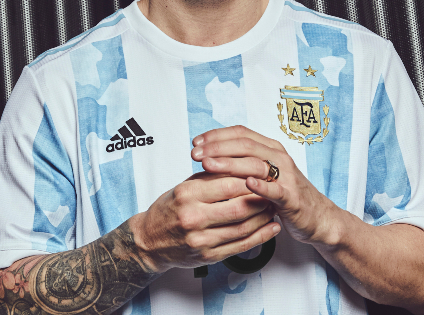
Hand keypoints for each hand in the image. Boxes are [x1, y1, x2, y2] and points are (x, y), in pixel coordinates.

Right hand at [131, 171, 280, 272]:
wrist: (149, 241)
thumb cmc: (168, 210)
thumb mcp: (184, 187)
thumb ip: (210, 178)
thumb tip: (242, 167)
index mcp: (188, 195)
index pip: (229, 185)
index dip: (251, 180)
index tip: (264, 175)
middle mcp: (193, 217)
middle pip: (239, 207)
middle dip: (261, 199)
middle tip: (273, 191)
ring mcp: (201, 239)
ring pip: (243, 228)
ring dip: (264, 217)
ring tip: (274, 207)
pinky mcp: (208, 256)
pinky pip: (241, 246)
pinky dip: (261, 237)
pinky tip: (272, 228)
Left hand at [191, 125, 341, 246]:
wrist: (316, 216)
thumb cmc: (284, 195)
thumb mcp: (262, 174)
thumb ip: (241, 163)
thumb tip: (209, 156)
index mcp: (269, 148)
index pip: (240, 133)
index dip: (216, 136)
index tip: (196, 143)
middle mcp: (278, 157)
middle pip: (245, 145)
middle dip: (216, 148)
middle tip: (195, 154)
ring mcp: (286, 176)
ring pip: (256, 163)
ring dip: (230, 163)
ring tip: (209, 165)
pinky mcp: (292, 197)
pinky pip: (275, 189)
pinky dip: (261, 186)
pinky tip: (246, 184)